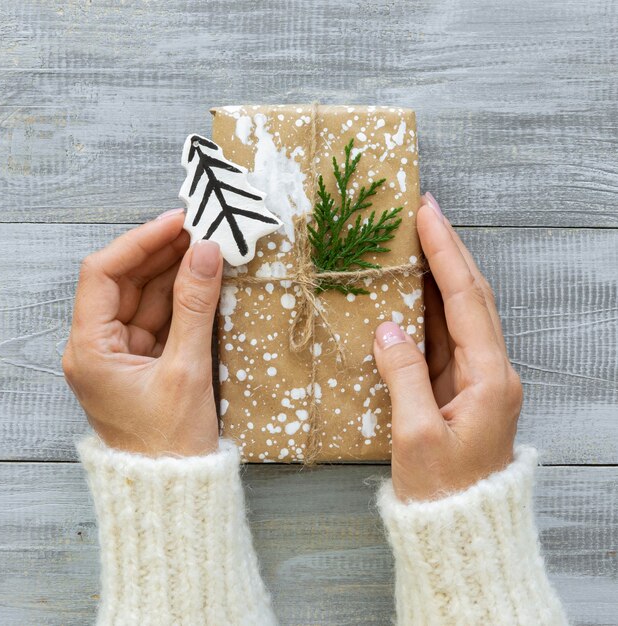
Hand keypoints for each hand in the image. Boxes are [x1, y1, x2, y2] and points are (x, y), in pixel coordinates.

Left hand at [62, 208, 222, 456]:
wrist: (174, 490)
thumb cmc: (171, 443)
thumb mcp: (186, 370)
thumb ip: (195, 307)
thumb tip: (206, 253)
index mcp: (89, 349)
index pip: (102, 274)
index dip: (139, 242)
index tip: (176, 222)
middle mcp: (96, 347)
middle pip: (124, 282)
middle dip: (160, 253)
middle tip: (199, 229)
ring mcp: (120, 354)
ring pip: (143, 298)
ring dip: (173, 272)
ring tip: (206, 246)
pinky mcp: (142, 362)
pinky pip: (159, 318)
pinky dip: (180, 298)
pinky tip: (202, 279)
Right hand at [373, 193, 522, 500]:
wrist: (462, 528)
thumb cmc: (442, 490)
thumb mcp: (417, 434)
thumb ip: (404, 375)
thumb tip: (388, 328)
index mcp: (489, 378)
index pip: (465, 299)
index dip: (445, 254)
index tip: (427, 216)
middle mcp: (492, 371)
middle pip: (472, 296)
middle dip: (449, 251)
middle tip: (425, 214)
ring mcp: (479, 379)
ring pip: (461, 313)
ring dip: (442, 274)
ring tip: (419, 241)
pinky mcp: (462, 388)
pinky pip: (447, 337)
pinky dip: (430, 308)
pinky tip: (413, 292)